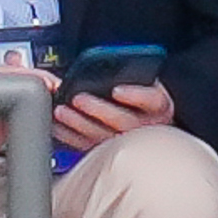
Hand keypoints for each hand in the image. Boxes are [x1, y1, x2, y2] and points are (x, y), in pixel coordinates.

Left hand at [52, 82, 173, 151]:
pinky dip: (70, 136)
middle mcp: (148, 126)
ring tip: (62, 110)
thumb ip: (130, 74)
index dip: (135, 96)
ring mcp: (128, 141)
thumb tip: (105, 66)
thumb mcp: (142, 81)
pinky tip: (59, 125)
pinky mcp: (109, 152)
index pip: (154, 100)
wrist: (139, 117)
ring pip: (106, 138)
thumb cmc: (136, 96)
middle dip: (100, 110)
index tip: (116, 90)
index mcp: (158, 105)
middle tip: (78, 98)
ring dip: (80, 124)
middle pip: (126, 122)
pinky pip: (89, 148)